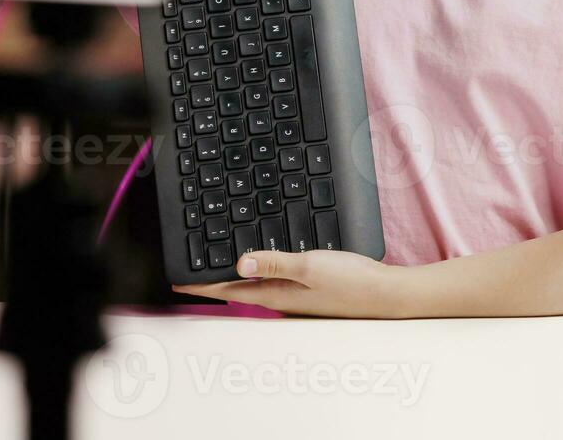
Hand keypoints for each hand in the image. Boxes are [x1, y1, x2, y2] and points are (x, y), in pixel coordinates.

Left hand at [173, 250, 416, 317]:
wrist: (385, 294)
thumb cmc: (352, 282)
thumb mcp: (310, 266)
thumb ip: (274, 263)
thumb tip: (238, 263)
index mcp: (278, 294)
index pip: (229, 290)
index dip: (201, 286)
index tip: (177, 284)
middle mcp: (282, 298)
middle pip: (238, 289)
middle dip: (214, 281)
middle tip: (191, 272)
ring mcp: (296, 297)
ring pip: (256, 285)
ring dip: (236, 276)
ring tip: (218, 265)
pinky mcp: (309, 291)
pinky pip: (275, 281)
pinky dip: (260, 272)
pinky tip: (263, 263)